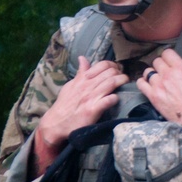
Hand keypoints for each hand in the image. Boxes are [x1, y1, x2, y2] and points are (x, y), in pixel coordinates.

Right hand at [34, 57, 127, 171]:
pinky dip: (115, 98)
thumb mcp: (71, 85)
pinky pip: (108, 101)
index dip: (113, 65)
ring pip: (111, 83)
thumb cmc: (64, 105)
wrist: (56, 123)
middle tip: (124, 78)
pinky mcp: (93, 110)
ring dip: (121, 82)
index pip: (102, 65)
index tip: (117, 70)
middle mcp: (88, 86)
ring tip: (125, 84)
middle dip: (120, 73)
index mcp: (83, 79)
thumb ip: (80, 73)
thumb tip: (83, 58)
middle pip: (110, 73)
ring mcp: (91, 98)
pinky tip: (117, 98)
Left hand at [136, 43, 181, 149]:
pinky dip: (142, 82)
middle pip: (156, 61)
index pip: (167, 53)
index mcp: (180, 68)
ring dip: (152, 73)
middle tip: (165, 70)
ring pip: (148, 71)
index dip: (168, 55)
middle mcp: (167, 74)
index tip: (170, 60)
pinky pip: (141, 84)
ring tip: (157, 78)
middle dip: (161, 64)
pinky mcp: (153, 96)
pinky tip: (148, 84)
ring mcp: (158, 85)